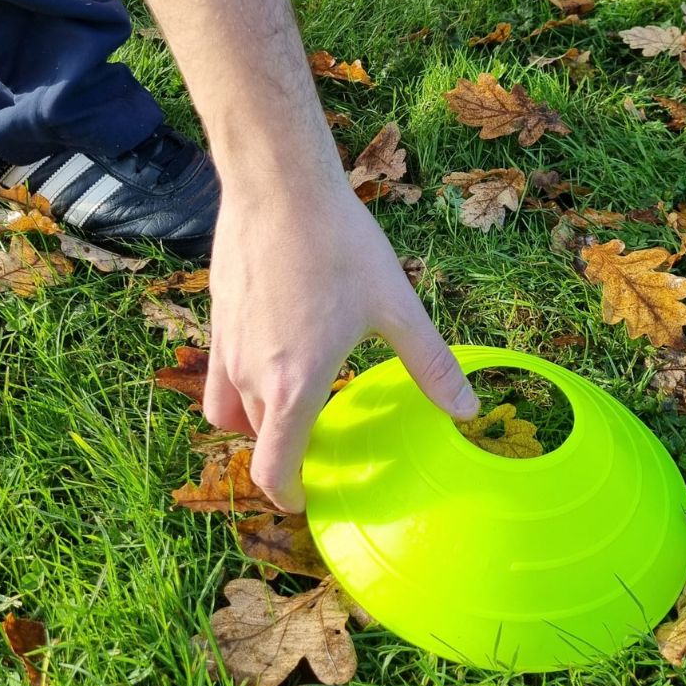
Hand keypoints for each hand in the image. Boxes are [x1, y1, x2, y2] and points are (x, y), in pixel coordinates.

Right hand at [203, 181, 479, 512]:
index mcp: (294, 386)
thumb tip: (468, 410)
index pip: (274, 471)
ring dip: (259, 423)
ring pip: (232, 410)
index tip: (310, 497)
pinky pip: (219, 374)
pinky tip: (274, 354)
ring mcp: (226, 347)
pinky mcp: (217, 318)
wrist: (280, 187)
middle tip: (320, 442)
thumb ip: (430, 364)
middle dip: (285, 455)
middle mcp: (251, 376)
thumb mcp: (396, 305)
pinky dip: (240, 386)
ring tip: (293, 405)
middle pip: (257, 442)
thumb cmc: (339, 244)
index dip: (291, 497)